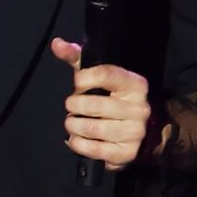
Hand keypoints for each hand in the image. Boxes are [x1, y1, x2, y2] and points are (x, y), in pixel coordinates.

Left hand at [51, 37, 154, 171]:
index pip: (104, 74)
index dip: (83, 79)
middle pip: (94, 104)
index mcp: (134, 84)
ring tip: (72, 123)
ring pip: (92, 128)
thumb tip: (56, 44)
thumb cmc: (112, 97)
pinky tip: (76, 138)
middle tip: (71, 107)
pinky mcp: (128, 152)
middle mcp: (139, 107)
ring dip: (73, 126)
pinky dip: (78, 144)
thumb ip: (77, 58)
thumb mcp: (98, 75)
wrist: (140, 128)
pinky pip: (95, 150)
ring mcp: (135, 132)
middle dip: (73, 106)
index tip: (78, 83)